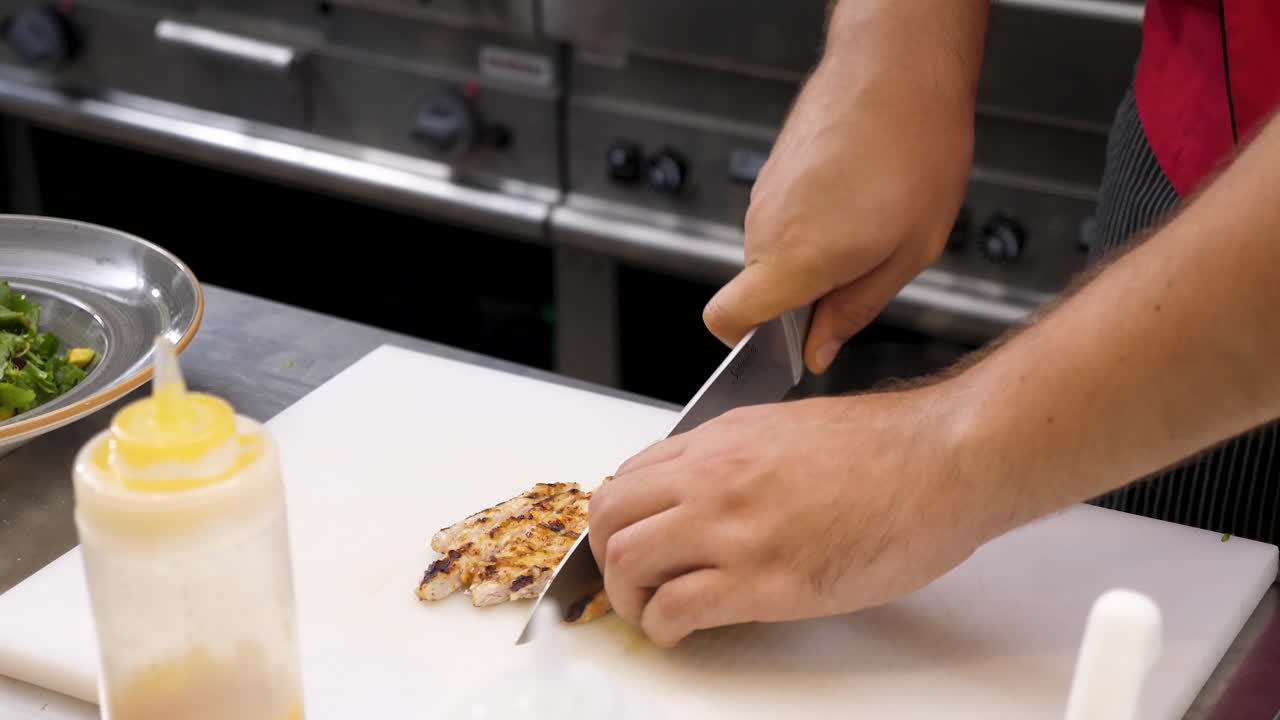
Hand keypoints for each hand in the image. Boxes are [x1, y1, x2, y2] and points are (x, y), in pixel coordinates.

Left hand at [587, 390, 999, 647]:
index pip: (630, 476)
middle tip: (631, 580)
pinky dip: (663, 627)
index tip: (631, 541)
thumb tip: (710, 489)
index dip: (620, 518)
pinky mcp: (761, 580)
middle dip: (606, 556)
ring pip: (626, 559)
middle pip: (610, 516)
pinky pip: (674, 608)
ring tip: (653, 610)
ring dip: (629, 595)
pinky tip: (681, 631)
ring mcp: (733, 528)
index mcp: (722, 439)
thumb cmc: (889, 448)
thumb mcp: (790, 429)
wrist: (942, 461)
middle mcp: (714, 477)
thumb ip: (740, 456)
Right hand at [703, 48, 975, 372]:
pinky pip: (784, 216)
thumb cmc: (914, 150)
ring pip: (776, 251)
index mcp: (794, 259)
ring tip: (872, 222)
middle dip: (803, 294)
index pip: (726, 319)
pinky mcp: (773, 171)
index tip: (787, 344)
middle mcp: (765, 228)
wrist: (900, 70)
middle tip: (864, 270)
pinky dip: (815, 219)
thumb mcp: (908, 253)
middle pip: (759, 289)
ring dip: (815, 252)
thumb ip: (855, 311)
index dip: (748, 343)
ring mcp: (764, 195)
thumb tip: (820, 348)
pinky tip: (861, 196)